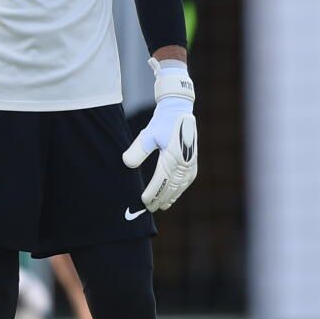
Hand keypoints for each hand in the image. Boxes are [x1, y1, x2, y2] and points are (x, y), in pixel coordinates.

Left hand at [122, 59, 197, 211]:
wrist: (179, 110)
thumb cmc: (162, 122)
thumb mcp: (147, 135)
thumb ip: (137, 150)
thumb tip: (126, 163)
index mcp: (173, 158)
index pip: (161, 182)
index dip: (152, 194)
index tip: (143, 202)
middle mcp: (184, 164)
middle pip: (171, 188)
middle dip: (160, 199)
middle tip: (149, 208)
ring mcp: (191, 164)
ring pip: (180, 187)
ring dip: (170, 197)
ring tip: (161, 206)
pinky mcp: (193, 162)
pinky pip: (187, 181)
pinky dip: (179, 190)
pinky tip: (173, 195)